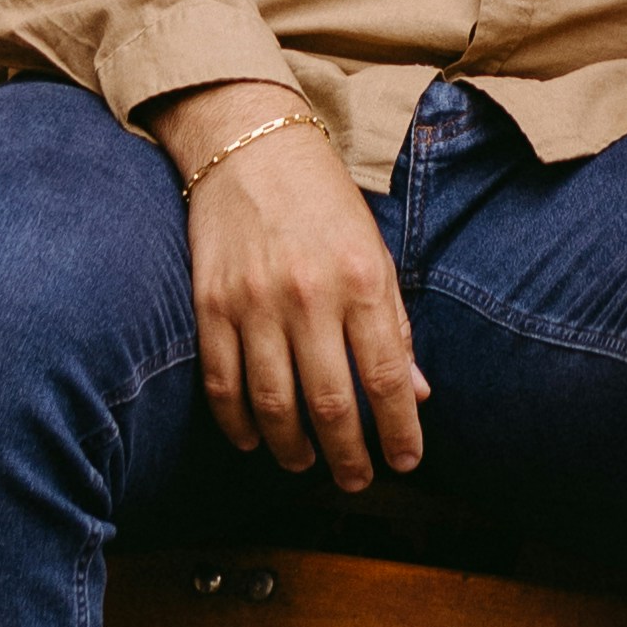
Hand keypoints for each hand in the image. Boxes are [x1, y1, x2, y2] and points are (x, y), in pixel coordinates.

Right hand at [174, 109, 426, 486]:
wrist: (251, 146)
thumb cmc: (323, 202)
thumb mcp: (375, 253)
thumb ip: (393, 324)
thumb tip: (416, 392)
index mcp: (362, 279)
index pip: (388, 376)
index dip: (399, 430)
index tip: (406, 461)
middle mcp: (310, 294)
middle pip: (331, 402)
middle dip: (348, 455)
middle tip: (357, 479)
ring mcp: (255, 301)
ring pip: (273, 403)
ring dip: (293, 448)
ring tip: (306, 464)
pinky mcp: (211, 303)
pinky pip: (222, 382)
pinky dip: (238, 422)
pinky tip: (254, 440)